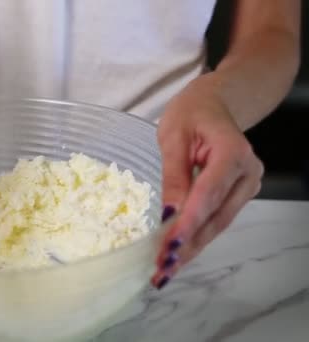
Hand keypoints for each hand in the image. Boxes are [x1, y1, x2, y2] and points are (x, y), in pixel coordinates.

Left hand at [151, 78, 263, 288]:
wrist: (214, 103)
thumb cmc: (191, 113)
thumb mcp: (173, 137)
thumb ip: (173, 176)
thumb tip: (168, 215)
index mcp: (233, 152)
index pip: (209, 194)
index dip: (188, 223)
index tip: (168, 246)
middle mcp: (248, 172)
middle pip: (216, 216)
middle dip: (187, 245)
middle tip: (161, 270)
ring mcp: (247, 185)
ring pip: (218, 223)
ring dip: (191, 247)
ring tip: (165, 270)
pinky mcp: (239, 193)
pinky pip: (217, 218)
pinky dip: (196, 236)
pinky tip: (178, 253)